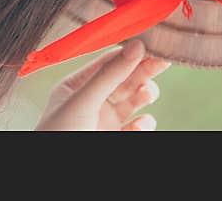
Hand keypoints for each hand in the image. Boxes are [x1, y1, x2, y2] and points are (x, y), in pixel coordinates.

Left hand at [33, 39, 170, 130]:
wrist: (57, 177)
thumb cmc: (59, 133)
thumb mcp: (83, 100)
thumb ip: (109, 74)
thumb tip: (137, 45)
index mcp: (76, 85)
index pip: (107, 61)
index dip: (129, 52)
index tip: (152, 43)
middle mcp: (91, 100)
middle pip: (124, 78)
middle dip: (143, 70)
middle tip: (164, 60)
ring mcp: (104, 119)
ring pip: (133, 100)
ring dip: (145, 94)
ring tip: (147, 94)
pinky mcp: (116, 137)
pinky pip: (137, 126)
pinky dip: (144, 124)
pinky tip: (141, 124)